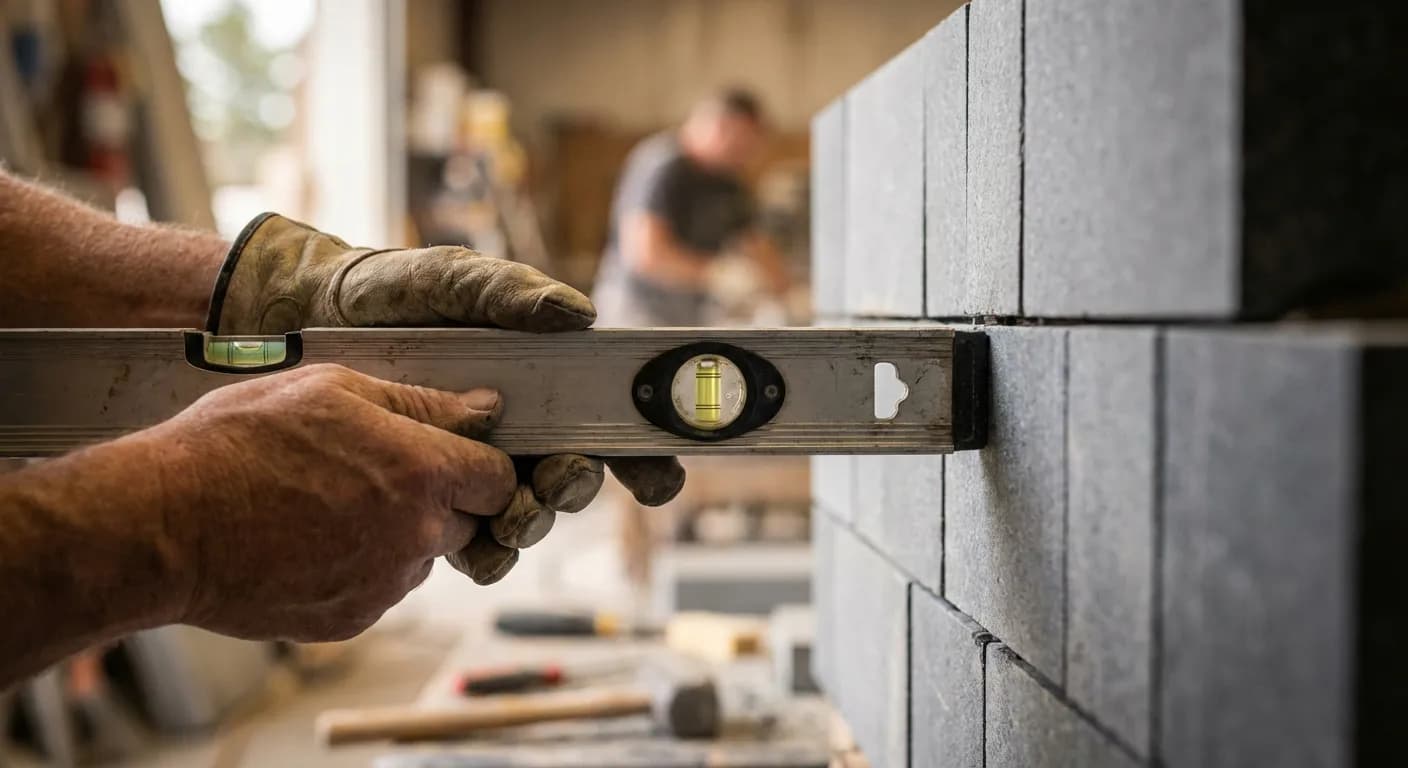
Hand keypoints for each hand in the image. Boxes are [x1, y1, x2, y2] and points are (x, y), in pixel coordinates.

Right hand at [147, 364, 513, 640]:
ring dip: (399, 534)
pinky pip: (381, 590)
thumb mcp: (329, 390)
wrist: (161, 525)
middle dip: (441, 500)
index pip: (499, 479)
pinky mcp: (351, 619)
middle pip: (468, 522)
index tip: (459, 458)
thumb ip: (420, 402)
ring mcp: (383, 585)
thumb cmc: (237, 443)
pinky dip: (362, 568)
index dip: (483, 465)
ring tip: (330, 505)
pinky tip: (311, 540)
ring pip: (422, 557)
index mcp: (419, 472)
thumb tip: (485, 409)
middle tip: (379, 475)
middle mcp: (414, 536)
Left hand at [208, 214, 684, 582]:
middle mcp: (517, 429)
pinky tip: (472, 547)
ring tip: (514, 516)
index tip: (659, 476)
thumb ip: (508, 293)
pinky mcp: (427, 495)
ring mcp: (472, 466)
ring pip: (526, 513)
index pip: (607, 424)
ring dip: (531, 523)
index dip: (642, 455)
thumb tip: (578, 315)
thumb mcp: (446, 281)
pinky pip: (468, 538)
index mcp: (539, 382)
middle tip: (559, 481)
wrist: (297, 324)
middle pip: (573, 476)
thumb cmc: (383, 294)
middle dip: (576, 488)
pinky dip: (480, 552)